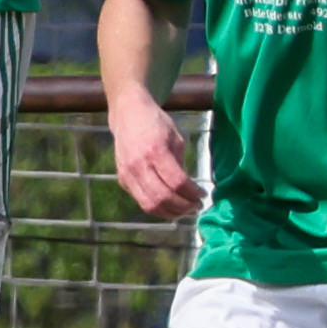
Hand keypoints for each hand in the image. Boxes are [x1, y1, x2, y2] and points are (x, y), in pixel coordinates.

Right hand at [108, 97, 203, 218]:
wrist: (127, 114)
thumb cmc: (156, 122)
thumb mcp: (175, 137)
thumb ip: (180, 163)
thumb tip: (188, 188)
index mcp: (156, 151)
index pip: (177, 182)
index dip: (193, 193)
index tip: (203, 195)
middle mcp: (139, 165)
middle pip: (163, 197)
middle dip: (184, 207)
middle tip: (197, 207)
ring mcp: (128, 174)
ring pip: (150, 205)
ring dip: (171, 213)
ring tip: (185, 211)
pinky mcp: (122, 180)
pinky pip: (141, 201)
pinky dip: (158, 208)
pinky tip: (170, 206)